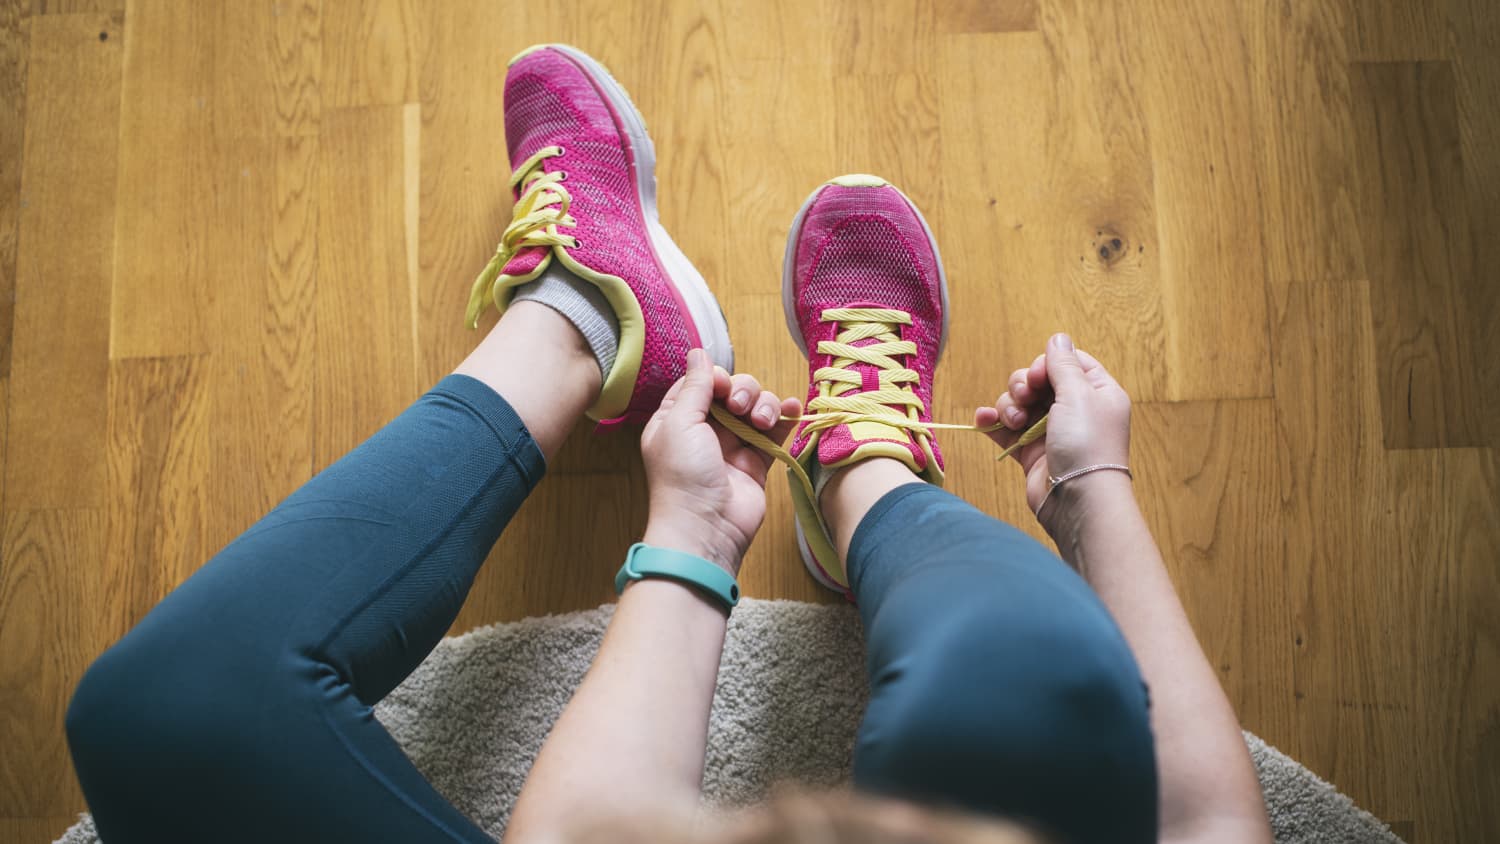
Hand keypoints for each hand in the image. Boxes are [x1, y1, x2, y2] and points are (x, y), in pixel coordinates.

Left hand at [640, 349, 800, 576]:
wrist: (706, 528)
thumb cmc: (683, 476)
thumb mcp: (679, 423)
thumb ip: (695, 386)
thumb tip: (698, 352)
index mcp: (677, 419)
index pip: (701, 382)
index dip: (717, 378)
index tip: (722, 389)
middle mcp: (705, 429)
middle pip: (733, 391)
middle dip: (743, 391)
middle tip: (741, 409)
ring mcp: (733, 445)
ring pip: (757, 407)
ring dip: (764, 405)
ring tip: (761, 422)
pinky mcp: (757, 461)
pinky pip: (775, 431)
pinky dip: (785, 418)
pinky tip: (792, 410)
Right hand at [975, 333, 1132, 528]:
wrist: (1077, 499)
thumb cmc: (1087, 444)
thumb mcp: (1079, 394)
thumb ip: (1063, 365)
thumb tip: (1058, 337)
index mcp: (1096, 392)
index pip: (1068, 363)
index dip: (1047, 364)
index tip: (1039, 377)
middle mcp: (1074, 409)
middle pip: (1037, 381)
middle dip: (1023, 385)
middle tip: (1024, 398)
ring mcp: (1050, 431)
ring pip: (1018, 402)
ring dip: (1008, 405)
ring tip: (1013, 421)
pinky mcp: (1030, 451)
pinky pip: (1005, 427)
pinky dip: (992, 421)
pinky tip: (984, 420)